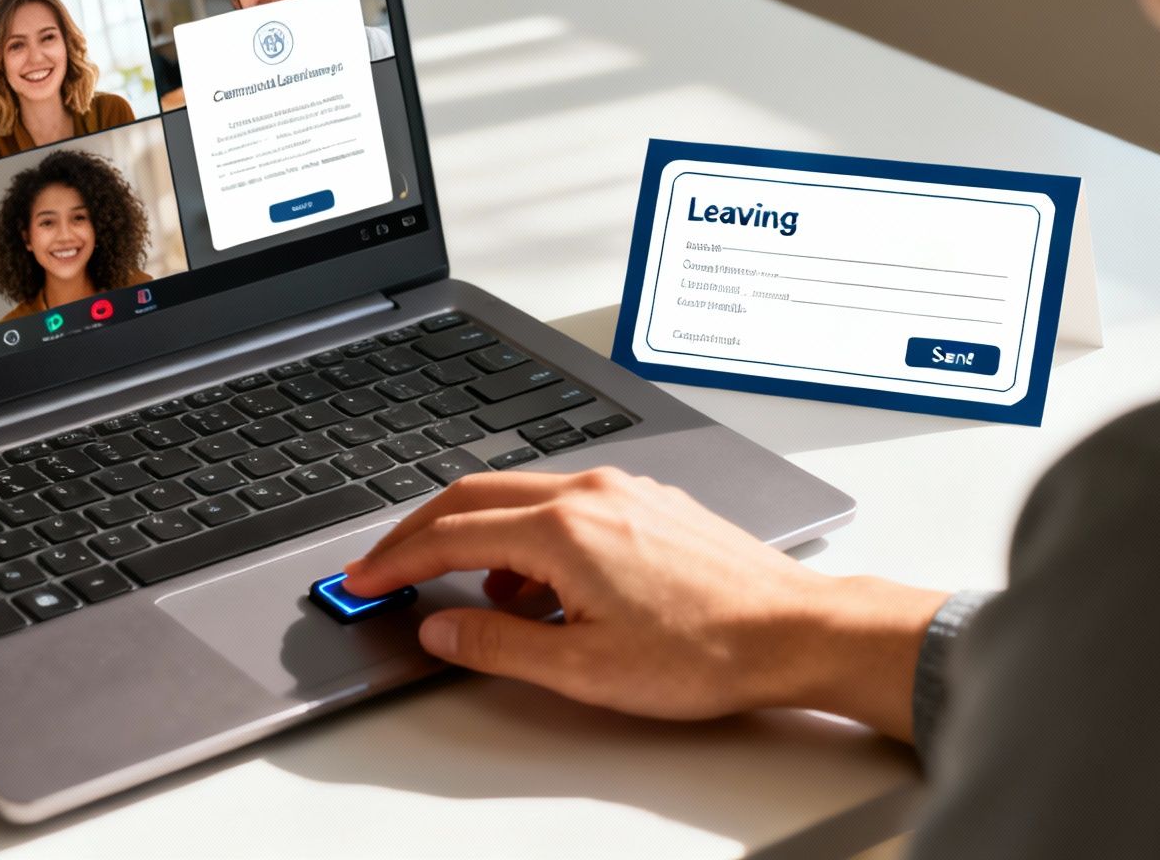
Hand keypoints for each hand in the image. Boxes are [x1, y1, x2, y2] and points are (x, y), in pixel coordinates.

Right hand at [341, 466, 946, 733]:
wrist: (796, 632)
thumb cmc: (707, 651)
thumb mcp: (583, 669)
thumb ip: (497, 645)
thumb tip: (442, 629)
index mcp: (564, 529)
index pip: (450, 533)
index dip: (396, 559)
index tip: (363, 579)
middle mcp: (591, 493)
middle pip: (474, 494)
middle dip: (420, 532)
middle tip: (386, 569)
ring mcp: (625, 490)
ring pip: (521, 495)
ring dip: (481, 537)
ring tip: (479, 599)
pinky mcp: (651, 501)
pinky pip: (566, 503)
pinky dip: (531, 536)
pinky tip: (545, 587)